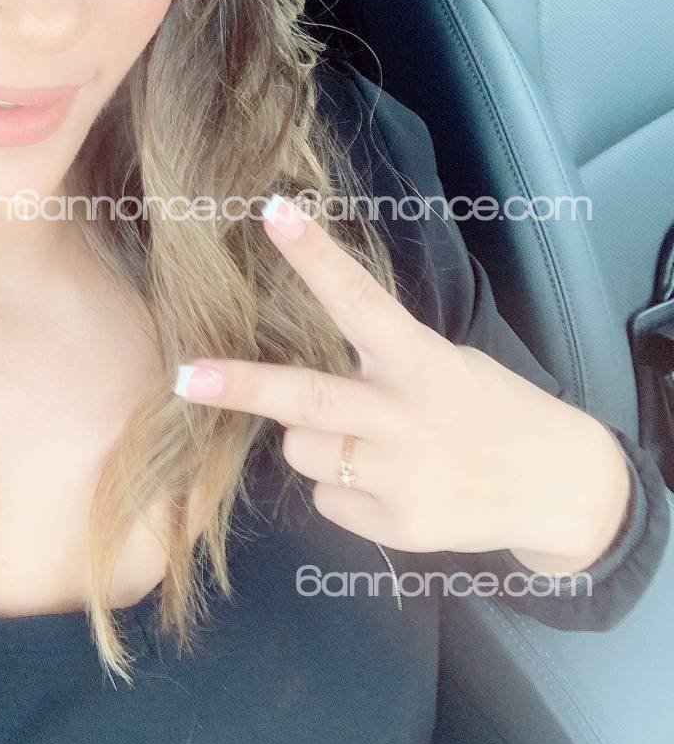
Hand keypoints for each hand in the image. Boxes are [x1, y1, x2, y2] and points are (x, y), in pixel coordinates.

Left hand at [172, 194, 630, 573]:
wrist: (557, 487)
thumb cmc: (484, 408)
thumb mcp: (444, 365)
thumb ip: (377, 369)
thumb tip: (293, 390)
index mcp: (420, 361)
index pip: (359, 300)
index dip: (314, 258)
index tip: (272, 214)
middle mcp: (407, 419)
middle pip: (309, 400)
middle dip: (242, 387)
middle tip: (187, 376)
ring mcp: (403, 478)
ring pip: (304, 452)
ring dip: (315, 443)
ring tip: (371, 443)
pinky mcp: (400, 528)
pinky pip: (328, 500)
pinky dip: (346, 491)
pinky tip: (393, 484)